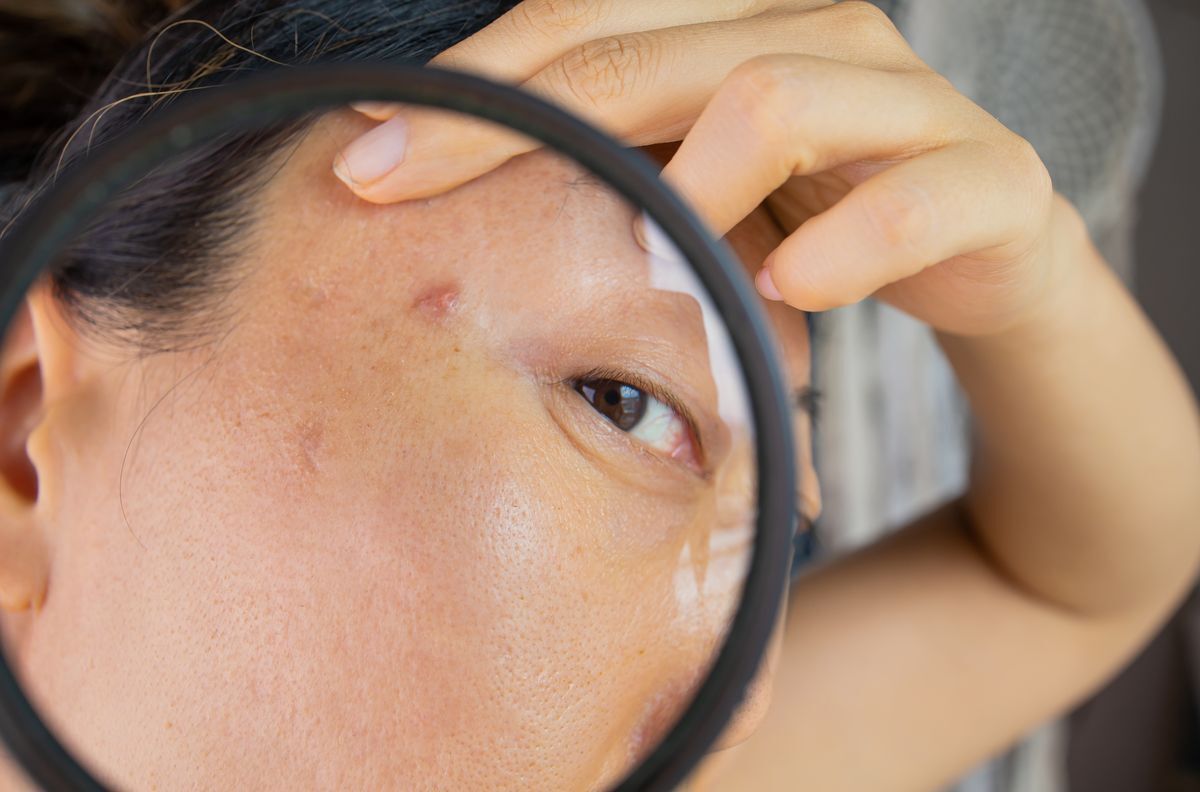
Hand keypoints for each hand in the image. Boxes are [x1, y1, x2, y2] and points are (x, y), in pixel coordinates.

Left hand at [333, 0, 1066, 336]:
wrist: (977, 249)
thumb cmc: (810, 212)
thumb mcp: (698, 184)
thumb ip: (610, 164)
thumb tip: (435, 180)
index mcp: (744, 17)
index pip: (588, 23)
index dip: (479, 80)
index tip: (367, 144)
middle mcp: (821, 29)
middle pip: (652, 52)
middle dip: (518, 120)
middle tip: (400, 181)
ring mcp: (911, 98)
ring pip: (776, 95)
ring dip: (686, 184)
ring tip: (631, 260)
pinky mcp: (991, 179)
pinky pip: (918, 199)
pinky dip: (847, 245)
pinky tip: (789, 290)